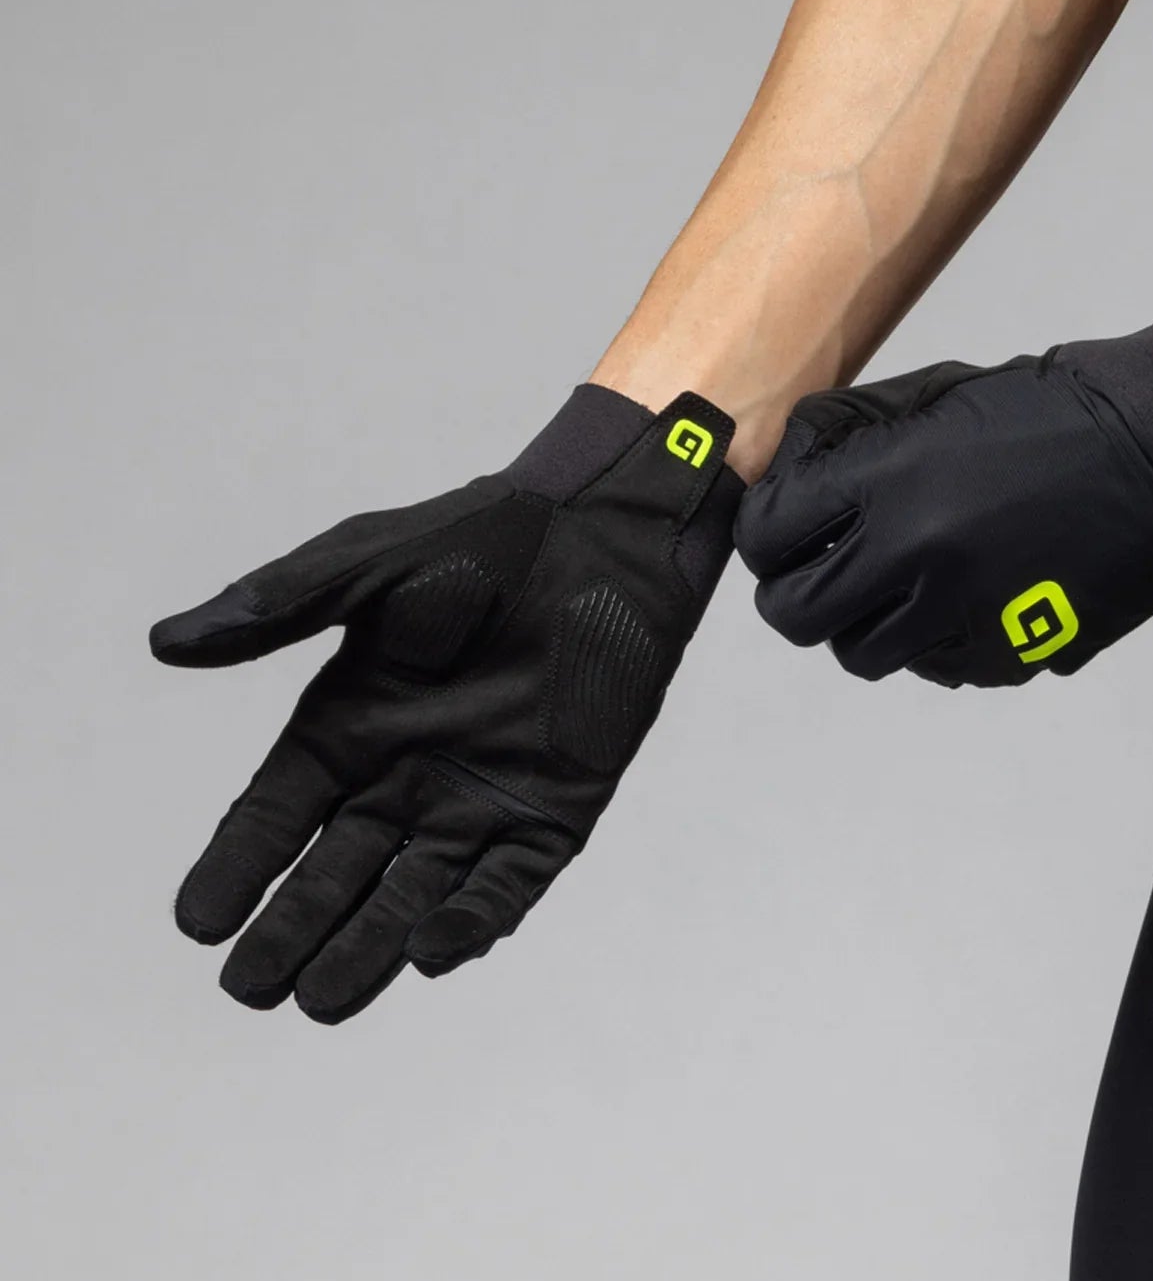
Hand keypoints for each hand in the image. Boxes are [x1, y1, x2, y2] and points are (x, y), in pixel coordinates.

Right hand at [152, 386, 740, 1022]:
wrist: (601, 537)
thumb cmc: (483, 538)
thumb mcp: (367, 566)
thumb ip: (277, 608)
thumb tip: (167, 643)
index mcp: (348, 724)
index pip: (275, 814)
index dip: (237, 866)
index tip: (197, 921)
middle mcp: (404, 777)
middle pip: (334, 873)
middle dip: (291, 929)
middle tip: (249, 987)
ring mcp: (478, 801)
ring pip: (410, 896)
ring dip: (368, 949)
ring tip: (319, 999)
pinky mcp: (551, 815)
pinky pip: (506, 886)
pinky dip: (470, 922)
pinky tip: (429, 952)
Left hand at [734, 283, 1152, 687]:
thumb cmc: (1051, 406)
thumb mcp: (935, 393)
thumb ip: (851, 436)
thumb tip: (788, 471)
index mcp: (890, 482)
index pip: (768, 535)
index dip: (762, 533)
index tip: (779, 529)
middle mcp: (917, 557)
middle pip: (795, 614)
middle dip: (792, 590)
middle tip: (815, 571)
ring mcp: (964, 615)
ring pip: (860, 655)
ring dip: (861, 622)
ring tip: (892, 587)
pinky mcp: (1012, 654)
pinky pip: (935, 666)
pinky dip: (932, 640)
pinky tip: (959, 598)